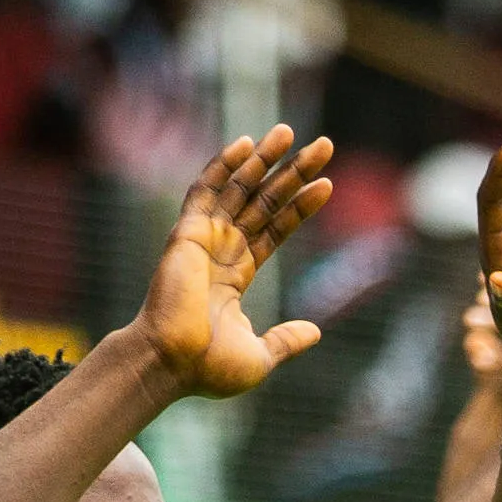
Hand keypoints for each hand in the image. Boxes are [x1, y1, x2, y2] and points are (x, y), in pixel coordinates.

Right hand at [133, 127, 336, 397]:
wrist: (173, 366)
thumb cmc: (208, 368)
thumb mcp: (261, 355)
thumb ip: (286, 339)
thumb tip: (315, 332)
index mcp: (237, 274)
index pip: (276, 229)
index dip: (300, 207)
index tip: (328, 184)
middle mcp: (222, 250)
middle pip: (264, 201)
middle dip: (292, 173)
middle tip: (323, 145)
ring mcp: (204, 239)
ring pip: (239, 189)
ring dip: (264, 160)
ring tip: (291, 133)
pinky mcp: (187, 234)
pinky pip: (204, 192)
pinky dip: (222, 166)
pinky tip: (246, 145)